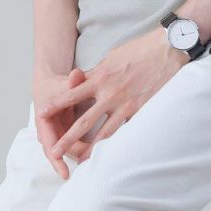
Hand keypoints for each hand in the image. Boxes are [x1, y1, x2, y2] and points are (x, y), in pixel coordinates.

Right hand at [33, 67, 97, 178]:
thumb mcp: (62, 83)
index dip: (56, 160)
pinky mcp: (66, 135)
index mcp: (43, 121)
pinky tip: (97, 159)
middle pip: (59, 153)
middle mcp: (48, 132)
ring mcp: (57, 135)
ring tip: (93, 171)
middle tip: (83, 176)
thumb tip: (77, 75)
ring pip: (68, 152)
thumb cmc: (56, 85)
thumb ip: (71, 82)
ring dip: (79, 160)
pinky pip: (75, 148)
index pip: (49, 145)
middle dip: (69, 165)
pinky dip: (84, 153)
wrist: (50, 86)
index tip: (64, 173)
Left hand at [37, 28, 188, 163]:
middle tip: (54, 151)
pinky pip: (128, 131)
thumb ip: (97, 73)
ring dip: (92, 149)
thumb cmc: (140, 50)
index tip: (42, 114)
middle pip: (84, 121)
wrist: (168, 49)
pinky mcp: (143, 110)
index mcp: (100, 78)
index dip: (56, 105)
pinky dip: (119, 144)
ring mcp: (127, 104)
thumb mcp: (112, 57)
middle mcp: (110, 94)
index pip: (71, 94)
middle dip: (67, 138)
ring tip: (82, 161)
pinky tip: (114, 155)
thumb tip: (83, 81)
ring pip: (105, 132)